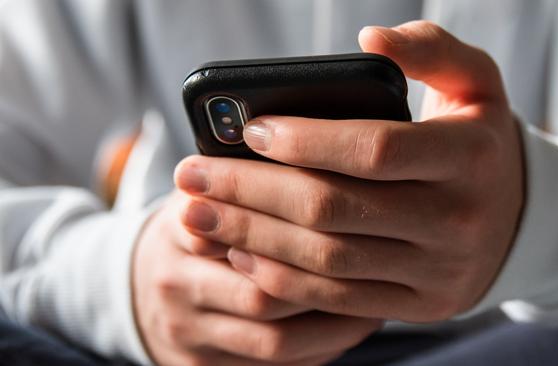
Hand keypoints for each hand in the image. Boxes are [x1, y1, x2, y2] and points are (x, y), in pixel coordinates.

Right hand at [132, 191, 381, 365]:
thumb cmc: (198, 232)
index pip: (243, 230)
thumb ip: (244, 181)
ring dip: (334, 322)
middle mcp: (176, 285)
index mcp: (179, 229)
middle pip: (263, 293)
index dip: (303, 229)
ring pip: (275, 339)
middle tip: (380, 264)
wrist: (149, 290)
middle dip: (327, 283)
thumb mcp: (207, 193)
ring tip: (378, 298)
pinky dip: (321, 347)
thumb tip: (318, 153)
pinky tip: (352, 324)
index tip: (353, 218)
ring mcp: (190, 333)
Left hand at [175, 20, 523, 321]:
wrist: (516, 219)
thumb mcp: (475, 83)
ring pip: (329, 259)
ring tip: (200, 213)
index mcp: (470, 157)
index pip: (375, 150)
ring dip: (254, 236)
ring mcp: (439, 271)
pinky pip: (339, 300)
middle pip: (336, 209)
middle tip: (193, 174)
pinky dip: (283, 279)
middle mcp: (458, 220)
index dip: (306, 141)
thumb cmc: (476, 141)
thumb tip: (368, 40)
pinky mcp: (421, 305)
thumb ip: (430, 49)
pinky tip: (241, 253)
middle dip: (253, 191)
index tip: (250, 129)